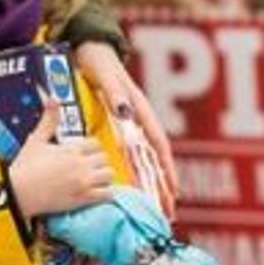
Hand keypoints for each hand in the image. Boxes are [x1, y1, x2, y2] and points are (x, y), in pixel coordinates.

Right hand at [8, 103, 114, 221]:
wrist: (18, 192)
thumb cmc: (24, 167)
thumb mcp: (36, 139)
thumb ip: (49, 119)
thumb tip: (52, 97)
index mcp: (71, 149)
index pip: (95, 144)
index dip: (91, 148)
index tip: (84, 154)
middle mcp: (80, 164)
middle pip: (104, 158)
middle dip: (98, 162)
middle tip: (89, 167)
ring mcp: (83, 182)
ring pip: (109, 174)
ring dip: (104, 176)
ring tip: (94, 179)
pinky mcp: (83, 198)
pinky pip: (107, 194)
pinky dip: (105, 193)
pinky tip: (97, 192)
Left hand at [73, 45, 177, 216]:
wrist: (90, 52)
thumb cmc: (100, 63)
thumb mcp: (107, 77)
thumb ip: (115, 94)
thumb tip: (125, 113)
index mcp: (140, 111)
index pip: (158, 145)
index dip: (166, 169)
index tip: (173, 190)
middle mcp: (139, 122)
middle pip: (155, 160)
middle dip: (163, 187)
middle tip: (168, 212)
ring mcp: (131, 126)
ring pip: (144, 161)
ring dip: (152, 185)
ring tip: (157, 209)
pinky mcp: (119, 128)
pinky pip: (130, 155)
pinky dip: (135, 174)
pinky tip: (136, 189)